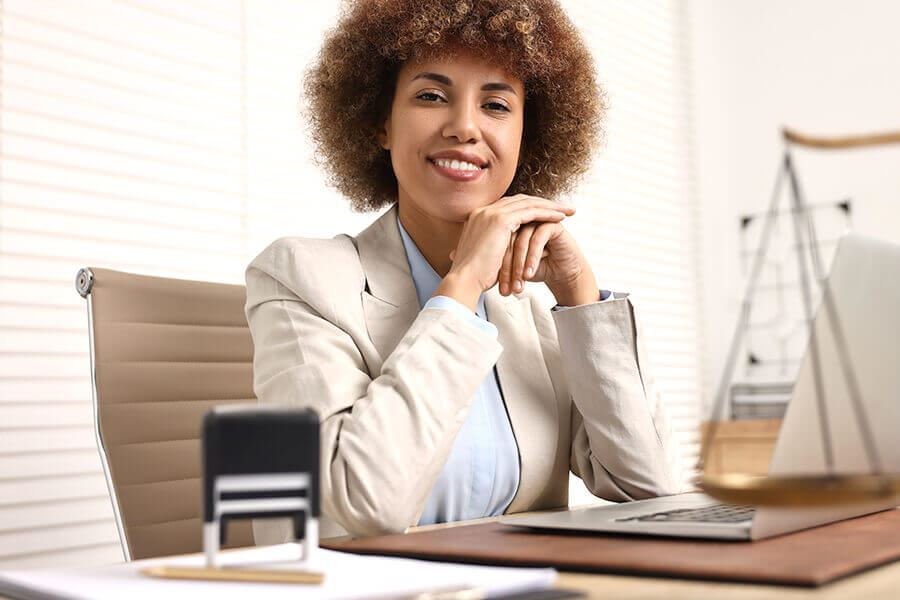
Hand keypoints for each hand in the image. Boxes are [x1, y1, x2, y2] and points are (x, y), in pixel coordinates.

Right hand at [436, 195, 574, 310]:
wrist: (464, 281)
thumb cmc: (474, 276)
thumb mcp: (484, 255)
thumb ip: (493, 246)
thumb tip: (501, 252)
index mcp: (478, 218)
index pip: (508, 206)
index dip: (529, 208)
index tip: (544, 213)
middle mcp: (483, 211)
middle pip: (519, 200)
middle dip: (542, 203)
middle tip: (560, 208)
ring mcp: (490, 213)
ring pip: (527, 203)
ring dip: (549, 206)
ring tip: (567, 211)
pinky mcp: (500, 220)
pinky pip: (530, 212)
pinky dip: (547, 213)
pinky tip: (560, 217)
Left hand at [500, 209, 598, 306]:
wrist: (561, 274)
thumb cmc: (536, 269)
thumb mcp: (511, 267)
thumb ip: (493, 260)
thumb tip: (467, 264)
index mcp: (508, 224)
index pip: (496, 242)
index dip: (496, 265)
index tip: (496, 287)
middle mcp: (522, 220)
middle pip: (507, 239)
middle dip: (507, 266)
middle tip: (506, 286)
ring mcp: (537, 221)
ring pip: (521, 240)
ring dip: (520, 264)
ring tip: (519, 282)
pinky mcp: (552, 225)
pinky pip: (538, 239)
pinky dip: (533, 258)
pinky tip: (530, 273)